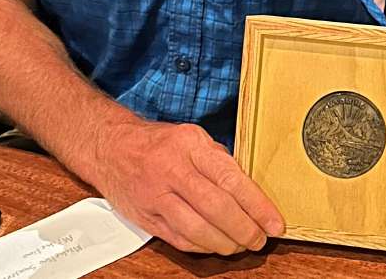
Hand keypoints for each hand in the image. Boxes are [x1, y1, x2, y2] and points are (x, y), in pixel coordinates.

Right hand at [91, 119, 285, 254]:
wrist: (110, 147)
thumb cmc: (159, 143)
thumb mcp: (193, 138)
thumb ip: (219, 162)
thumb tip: (251, 192)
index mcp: (190, 146)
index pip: (231, 180)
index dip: (257, 206)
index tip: (274, 223)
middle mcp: (172, 170)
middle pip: (216, 208)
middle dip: (244, 229)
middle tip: (260, 239)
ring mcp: (156, 196)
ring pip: (196, 229)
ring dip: (224, 243)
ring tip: (240, 246)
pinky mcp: (145, 217)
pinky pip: (179, 239)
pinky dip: (202, 247)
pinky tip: (216, 245)